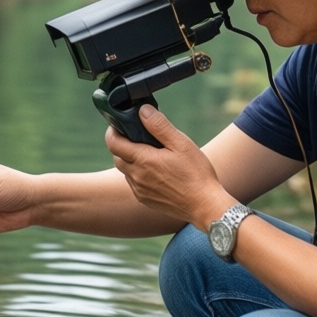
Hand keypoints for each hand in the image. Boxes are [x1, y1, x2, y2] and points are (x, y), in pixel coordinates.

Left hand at [104, 105, 231, 225]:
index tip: (118, 125)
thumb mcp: (181, 144)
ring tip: (149, 153)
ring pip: (125, 171)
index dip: (112, 132)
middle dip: (122, 145)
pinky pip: (133, 183)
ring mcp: (139, 190)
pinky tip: (154, 171)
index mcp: (143, 160)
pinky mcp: (144, 199)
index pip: (113, 144)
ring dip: (130, 160)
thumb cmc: (196, 173)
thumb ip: (159, 126)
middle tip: (136, 137)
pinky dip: (138, 174)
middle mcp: (136, 177)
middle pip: (117, 157)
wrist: (203, 204)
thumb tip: (142, 111)